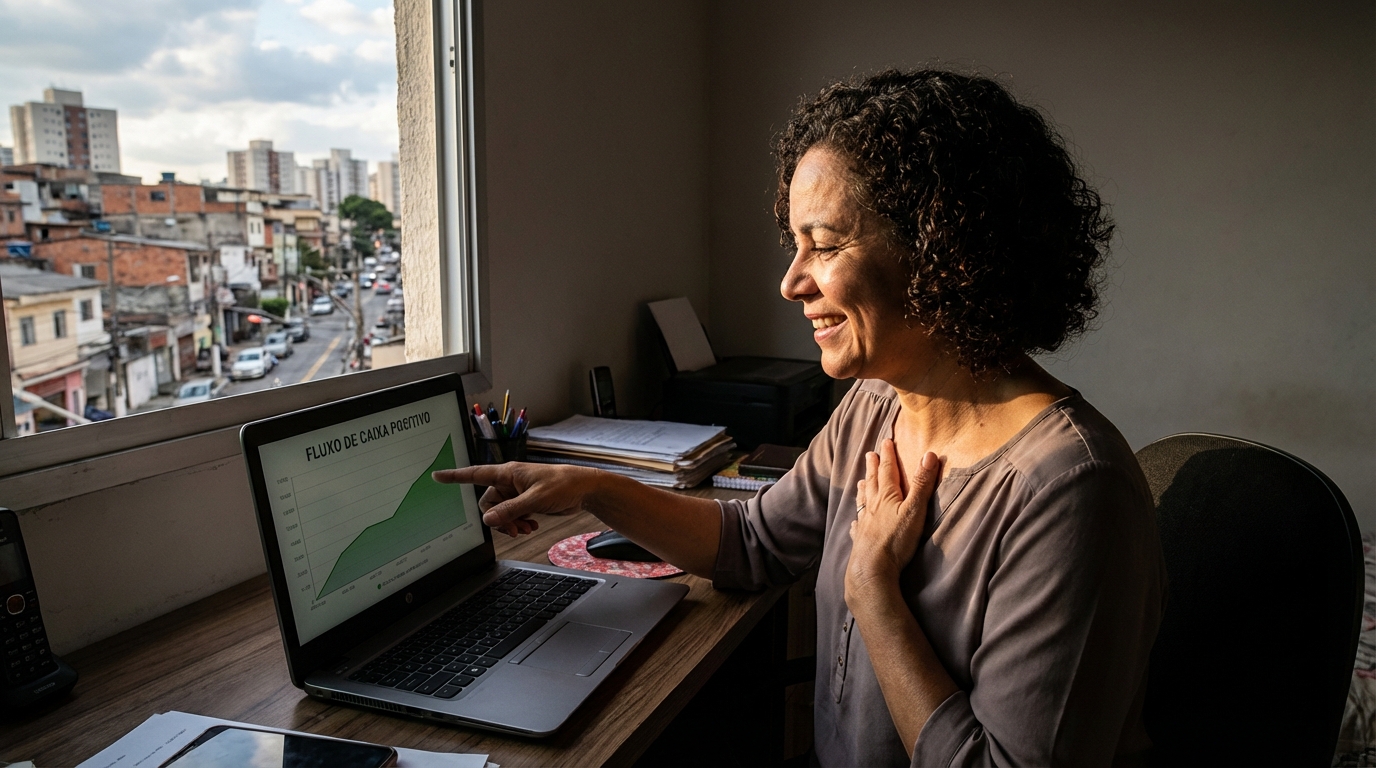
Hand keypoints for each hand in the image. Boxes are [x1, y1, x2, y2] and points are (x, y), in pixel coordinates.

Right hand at [432, 463, 595, 536]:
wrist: (584, 490)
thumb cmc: (563, 485)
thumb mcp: (535, 499)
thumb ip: (510, 510)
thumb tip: (488, 520)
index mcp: (508, 473)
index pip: (475, 473)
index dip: (455, 476)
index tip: (437, 476)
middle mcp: (509, 481)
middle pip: (488, 503)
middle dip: (498, 518)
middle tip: (515, 529)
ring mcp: (517, 492)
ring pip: (500, 512)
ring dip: (510, 523)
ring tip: (526, 528)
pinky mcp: (525, 501)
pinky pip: (511, 515)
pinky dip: (518, 523)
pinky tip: (531, 526)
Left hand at [845, 441, 939, 603]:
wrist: (872, 569)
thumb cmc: (896, 540)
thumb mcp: (914, 510)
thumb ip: (922, 484)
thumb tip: (929, 455)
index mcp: (887, 497)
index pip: (888, 471)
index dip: (887, 456)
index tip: (885, 442)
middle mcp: (872, 506)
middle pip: (873, 482)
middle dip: (873, 467)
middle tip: (869, 454)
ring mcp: (864, 523)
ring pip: (863, 501)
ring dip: (863, 489)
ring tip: (861, 481)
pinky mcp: (860, 540)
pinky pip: (857, 526)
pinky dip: (857, 520)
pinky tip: (854, 522)